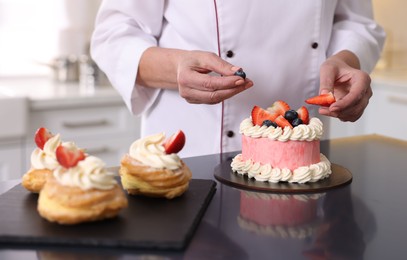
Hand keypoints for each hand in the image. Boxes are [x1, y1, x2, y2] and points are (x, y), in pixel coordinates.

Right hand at [137, 47, 252, 104]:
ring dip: (231, 93)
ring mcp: (190, 98)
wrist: (181, 67)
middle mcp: (186, 91)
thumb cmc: (192, 61)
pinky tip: (234, 88)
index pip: (209, 83)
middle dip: (232, 90)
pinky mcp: (196, 101)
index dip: (226, 83)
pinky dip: (225, 94)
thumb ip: (221, 65)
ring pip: (214, 100)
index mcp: (185, 77)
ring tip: (244, 84)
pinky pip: (213, 101)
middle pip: (213, 95)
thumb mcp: (206, 57)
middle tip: (246, 83)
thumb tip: (237, 72)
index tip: (241, 78)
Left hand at [318, 50, 371, 121]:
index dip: (344, 104)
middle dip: (339, 111)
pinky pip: (351, 117)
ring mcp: (363, 100)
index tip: (331, 108)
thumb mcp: (327, 69)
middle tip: (322, 110)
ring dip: (338, 115)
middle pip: (356, 107)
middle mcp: (366, 90)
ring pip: (354, 114)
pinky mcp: (358, 107)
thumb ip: (326, 82)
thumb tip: (324, 95)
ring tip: (323, 109)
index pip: (357, 95)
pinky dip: (340, 116)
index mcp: (362, 78)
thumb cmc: (335, 67)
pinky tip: (329, 111)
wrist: (339, 70)